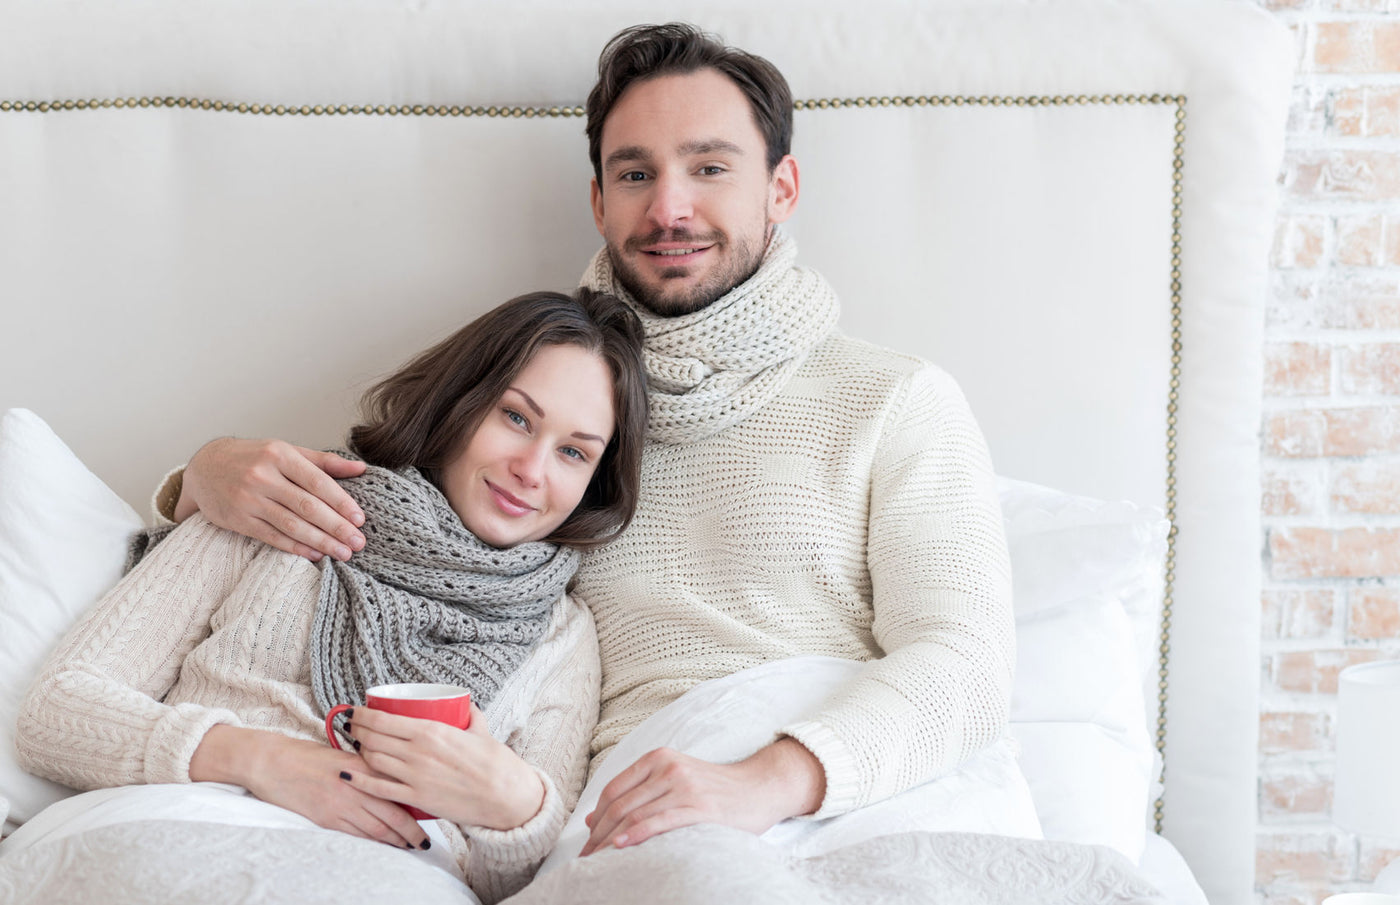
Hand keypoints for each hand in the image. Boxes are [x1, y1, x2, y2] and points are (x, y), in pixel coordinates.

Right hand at [178, 437, 366, 560]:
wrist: (204, 467)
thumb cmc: (253, 457)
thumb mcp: (286, 451)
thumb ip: (323, 461)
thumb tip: (361, 469)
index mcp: (279, 455)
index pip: (317, 482)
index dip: (341, 502)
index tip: (360, 519)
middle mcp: (263, 476)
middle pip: (307, 506)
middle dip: (336, 527)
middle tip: (358, 542)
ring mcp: (248, 499)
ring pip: (291, 525)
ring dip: (320, 542)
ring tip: (343, 552)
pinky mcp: (238, 519)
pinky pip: (272, 536)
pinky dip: (295, 547)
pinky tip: (315, 554)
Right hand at [190, 725, 427, 849]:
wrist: (273, 763)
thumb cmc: (307, 755)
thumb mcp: (343, 754)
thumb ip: (366, 767)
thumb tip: (389, 777)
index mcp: (362, 765)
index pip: (397, 785)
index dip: (415, 800)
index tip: (430, 808)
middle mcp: (356, 785)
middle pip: (392, 813)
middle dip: (411, 831)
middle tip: (425, 842)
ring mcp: (341, 804)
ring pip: (377, 829)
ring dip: (396, 840)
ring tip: (410, 847)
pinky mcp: (326, 818)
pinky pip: (356, 835)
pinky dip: (373, 842)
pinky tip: (383, 847)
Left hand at [342, 703, 545, 831]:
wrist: (504, 795)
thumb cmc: (495, 762)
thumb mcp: (482, 732)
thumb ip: (471, 716)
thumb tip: (467, 706)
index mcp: (432, 731)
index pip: (385, 719)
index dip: (364, 714)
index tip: (356, 710)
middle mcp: (418, 752)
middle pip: (374, 738)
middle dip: (357, 730)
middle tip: (352, 726)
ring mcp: (415, 776)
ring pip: (373, 760)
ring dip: (359, 750)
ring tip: (356, 744)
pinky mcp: (416, 798)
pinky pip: (379, 788)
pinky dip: (359, 779)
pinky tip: (348, 773)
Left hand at [579, 738, 826, 855]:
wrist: (760, 788)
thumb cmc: (715, 790)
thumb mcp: (674, 780)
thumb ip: (638, 794)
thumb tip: (593, 819)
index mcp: (659, 757)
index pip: (614, 790)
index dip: (596, 818)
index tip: (587, 841)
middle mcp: (668, 767)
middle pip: (620, 805)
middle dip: (598, 835)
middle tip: (586, 860)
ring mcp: (684, 786)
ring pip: (634, 815)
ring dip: (610, 841)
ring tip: (597, 862)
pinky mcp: (699, 807)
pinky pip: (658, 822)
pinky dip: (635, 836)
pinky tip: (620, 848)